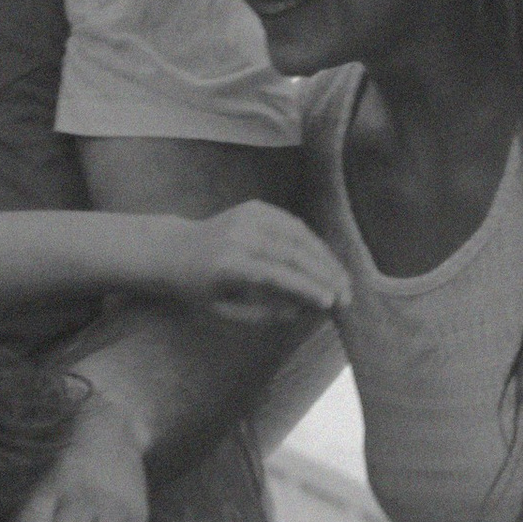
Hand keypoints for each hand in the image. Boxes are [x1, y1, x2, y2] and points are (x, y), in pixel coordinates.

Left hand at [175, 202, 351, 323]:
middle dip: (324, 274)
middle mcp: (239, 236)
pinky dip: (312, 241)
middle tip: (347, 294)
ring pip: (298, 235)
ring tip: (343, 279)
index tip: (331, 303)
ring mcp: (247, 217)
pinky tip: (326, 260)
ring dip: (325, 257)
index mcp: (228, 264)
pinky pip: (292, 223)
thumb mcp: (225, 312)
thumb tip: (306, 310)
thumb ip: (265, 314)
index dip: (307, 288)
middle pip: (292, 253)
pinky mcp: (254, 207)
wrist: (175, 250)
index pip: (277, 275)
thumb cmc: (200, 289)